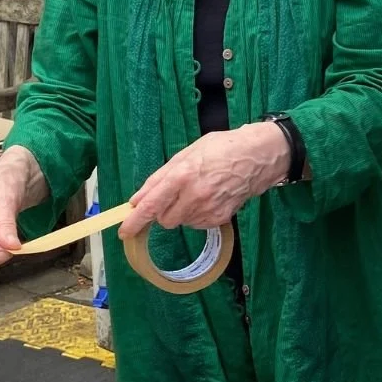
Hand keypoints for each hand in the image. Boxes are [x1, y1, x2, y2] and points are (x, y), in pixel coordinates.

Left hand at [119, 124, 289, 238]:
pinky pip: (197, 223)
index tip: (124, 232)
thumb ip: (159, 178)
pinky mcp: (220, 219)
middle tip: (174, 194)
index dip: (134, 222)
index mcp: (181, 176)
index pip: (151, 206)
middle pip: (164, 219)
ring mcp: (208, 210)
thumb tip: (137, 200)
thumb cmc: (220, 149)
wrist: (257, 157)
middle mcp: (194, 196)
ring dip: (181, 211)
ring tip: (198, 190)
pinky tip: (209, 197)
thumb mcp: (185, 154)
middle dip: (163, 211)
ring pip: (181, 222)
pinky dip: (196, 214)